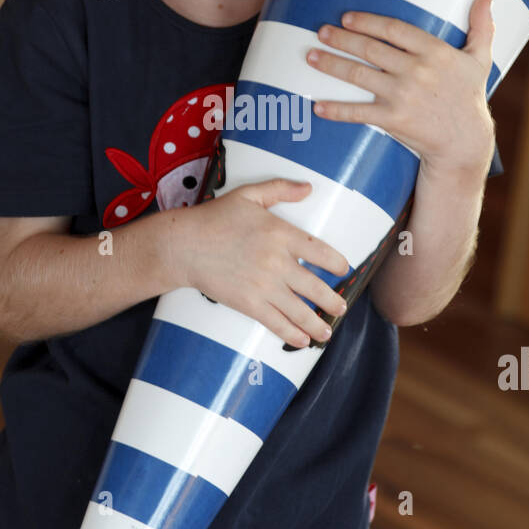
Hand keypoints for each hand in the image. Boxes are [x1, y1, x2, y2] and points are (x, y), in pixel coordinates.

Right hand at [163, 179, 348, 347]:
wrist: (184, 245)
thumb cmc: (215, 218)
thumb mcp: (249, 195)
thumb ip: (281, 189)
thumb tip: (308, 188)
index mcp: (281, 233)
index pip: (320, 250)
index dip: (337, 263)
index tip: (344, 270)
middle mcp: (277, 261)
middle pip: (315, 287)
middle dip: (333, 301)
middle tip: (341, 307)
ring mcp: (264, 285)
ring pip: (299, 310)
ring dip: (317, 324)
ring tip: (326, 332)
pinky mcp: (248, 303)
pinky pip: (277, 322)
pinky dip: (292, 334)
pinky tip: (302, 341)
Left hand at [305, 0, 495, 176]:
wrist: (465, 141)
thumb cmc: (469, 96)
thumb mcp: (480, 59)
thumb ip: (481, 27)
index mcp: (434, 52)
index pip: (393, 29)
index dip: (367, 22)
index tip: (347, 18)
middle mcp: (416, 70)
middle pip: (370, 49)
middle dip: (341, 39)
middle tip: (321, 32)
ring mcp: (403, 95)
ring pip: (358, 75)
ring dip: (331, 65)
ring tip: (310, 56)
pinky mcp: (393, 119)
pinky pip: (358, 112)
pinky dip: (336, 109)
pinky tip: (317, 105)